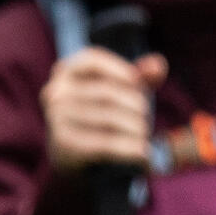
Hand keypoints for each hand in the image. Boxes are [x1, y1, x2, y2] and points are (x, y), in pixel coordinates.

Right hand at [41, 49, 167, 173]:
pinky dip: (130, 149)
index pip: (93, 60)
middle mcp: (57, 92)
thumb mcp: (117, 89)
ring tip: (145, 134)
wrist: (70, 154)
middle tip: (146, 117)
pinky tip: (144, 154)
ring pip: (110, 119)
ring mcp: (58, 118)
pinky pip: (105, 143)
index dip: (121, 69)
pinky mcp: (65, 143)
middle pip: (108, 92)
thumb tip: (159, 65)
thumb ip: (139, 76)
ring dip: (136, 128)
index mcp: (66, 71)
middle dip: (135, 105)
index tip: (139, 83)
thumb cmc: (98, 112)